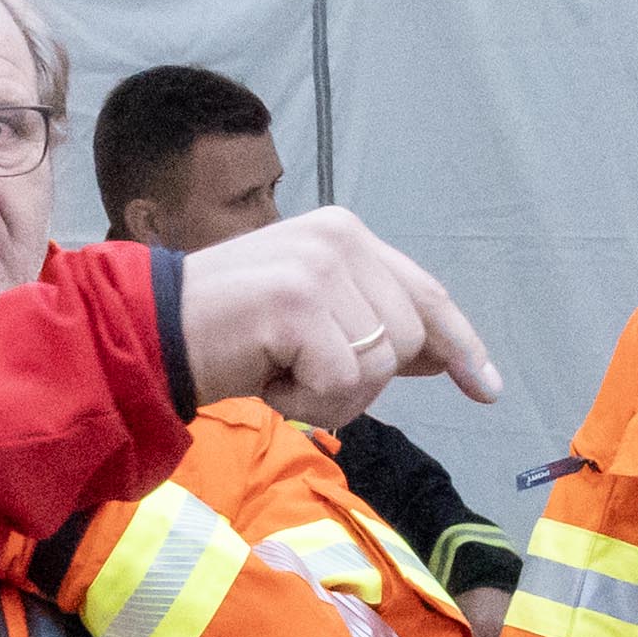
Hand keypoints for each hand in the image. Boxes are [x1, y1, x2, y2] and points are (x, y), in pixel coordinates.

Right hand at [180, 209, 502, 425]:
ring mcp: (319, 268)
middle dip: (362, 382)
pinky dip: (305, 402)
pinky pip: (341, 384)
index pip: (425, 294)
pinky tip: (267, 381)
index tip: (487, 387)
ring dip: (331, 395)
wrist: (150, 331)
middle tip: (299, 374)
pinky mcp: (298, 303)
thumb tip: (440, 354)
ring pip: (379, 367)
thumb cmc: (231, 334)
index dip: (460, 345)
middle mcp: (340, 238)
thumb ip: (373, 323)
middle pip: (406, 341)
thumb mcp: (314, 320)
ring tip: (281, 374)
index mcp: (347, 234)